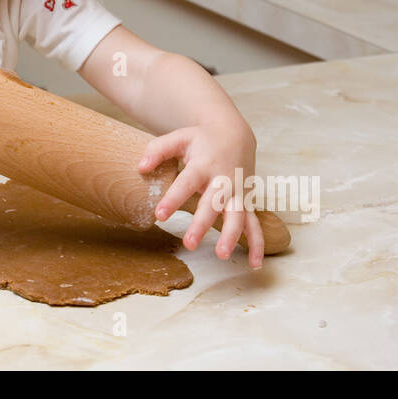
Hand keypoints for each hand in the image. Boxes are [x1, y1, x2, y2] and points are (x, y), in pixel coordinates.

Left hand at [137, 115, 263, 268]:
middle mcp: (223, 181)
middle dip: (202, 224)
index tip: (159, 215)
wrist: (235, 134)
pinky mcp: (247, 202)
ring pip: (237, 216)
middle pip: (213, 204)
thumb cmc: (201, 140)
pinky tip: (254, 263)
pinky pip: (255, 225)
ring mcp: (238, 193)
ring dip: (232, 236)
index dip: (173, 199)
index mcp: (203, 165)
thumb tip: (140, 168)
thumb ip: (158, 150)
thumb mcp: (179, 138)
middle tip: (189, 243)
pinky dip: (257, 244)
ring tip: (221, 255)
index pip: (186, 183)